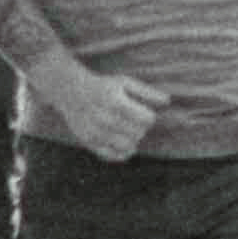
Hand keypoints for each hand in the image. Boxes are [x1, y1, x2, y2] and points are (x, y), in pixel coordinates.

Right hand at [44, 63, 170, 162]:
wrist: (69, 91)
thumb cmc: (102, 86)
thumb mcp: (124, 82)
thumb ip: (146, 92)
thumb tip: (168, 101)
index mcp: (117, 103)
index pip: (147, 119)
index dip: (148, 116)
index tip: (142, 111)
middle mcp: (106, 119)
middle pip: (139, 133)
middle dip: (141, 128)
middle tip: (133, 121)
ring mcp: (96, 132)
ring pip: (128, 147)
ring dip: (133, 141)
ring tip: (128, 132)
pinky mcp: (89, 142)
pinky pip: (112, 156)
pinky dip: (122, 154)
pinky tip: (123, 145)